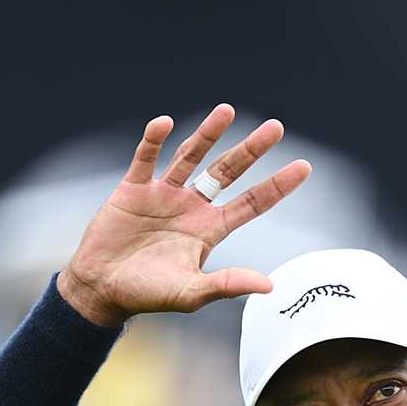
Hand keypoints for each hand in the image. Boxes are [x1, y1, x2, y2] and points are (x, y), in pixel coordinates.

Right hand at [57, 103, 310, 325]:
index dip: (277, 186)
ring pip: (191, 155)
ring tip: (227, 110)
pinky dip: (154, 140)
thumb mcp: (191, 293)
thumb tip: (269, 286)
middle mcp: (191, 206)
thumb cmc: (148, 294)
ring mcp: (163, 193)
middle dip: (251, 150)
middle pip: (228, 171)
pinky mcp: (133, 188)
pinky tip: (165, 124)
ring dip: (208, 133)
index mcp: (209, 230)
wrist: (102, 289)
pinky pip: (146, 157)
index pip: (251, 203)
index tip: (304, 167)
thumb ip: (228, 285)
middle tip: (276, 127)